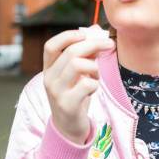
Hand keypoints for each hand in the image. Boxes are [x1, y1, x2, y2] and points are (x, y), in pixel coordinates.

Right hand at [42, 26, 114, 144]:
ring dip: (94, 67)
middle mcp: (49, 79)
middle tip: (109, 44)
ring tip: (96, 75)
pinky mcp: (68, 105)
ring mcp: (57, 92)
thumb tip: (95, 29)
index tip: (85, 34)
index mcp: (49, 69)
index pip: (51, 46)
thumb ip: (85, 53)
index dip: (67, 36)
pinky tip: (93, 89)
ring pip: (77, 65)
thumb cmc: (75, 96)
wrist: (69, 128)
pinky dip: (95, 83)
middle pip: (70, 52)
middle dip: (93, 44)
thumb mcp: (78, 74)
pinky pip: (87, 84)